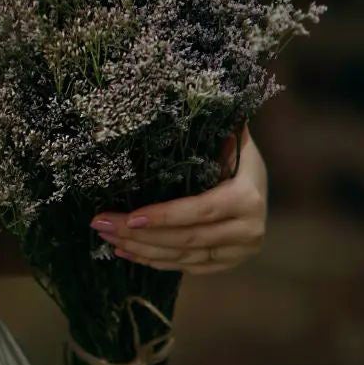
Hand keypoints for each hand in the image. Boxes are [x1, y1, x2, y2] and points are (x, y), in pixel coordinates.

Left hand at [88, 121, 267, 273]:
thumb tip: (188, 96)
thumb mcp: (233, 141)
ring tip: (108, 238)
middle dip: (139, 234)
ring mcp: (238, 252)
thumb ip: (215, 127)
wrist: (262, 187)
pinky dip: (156, 261)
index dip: (164, 216)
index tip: (130, 215)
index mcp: (246, 198)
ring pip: (182, 257)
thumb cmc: (237, 156)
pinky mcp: (227, 265)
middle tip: (102, 224)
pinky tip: (129, 252)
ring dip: (141, 250)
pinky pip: (187, 267)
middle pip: (185, 239)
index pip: (199, 211)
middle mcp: (247, 231)